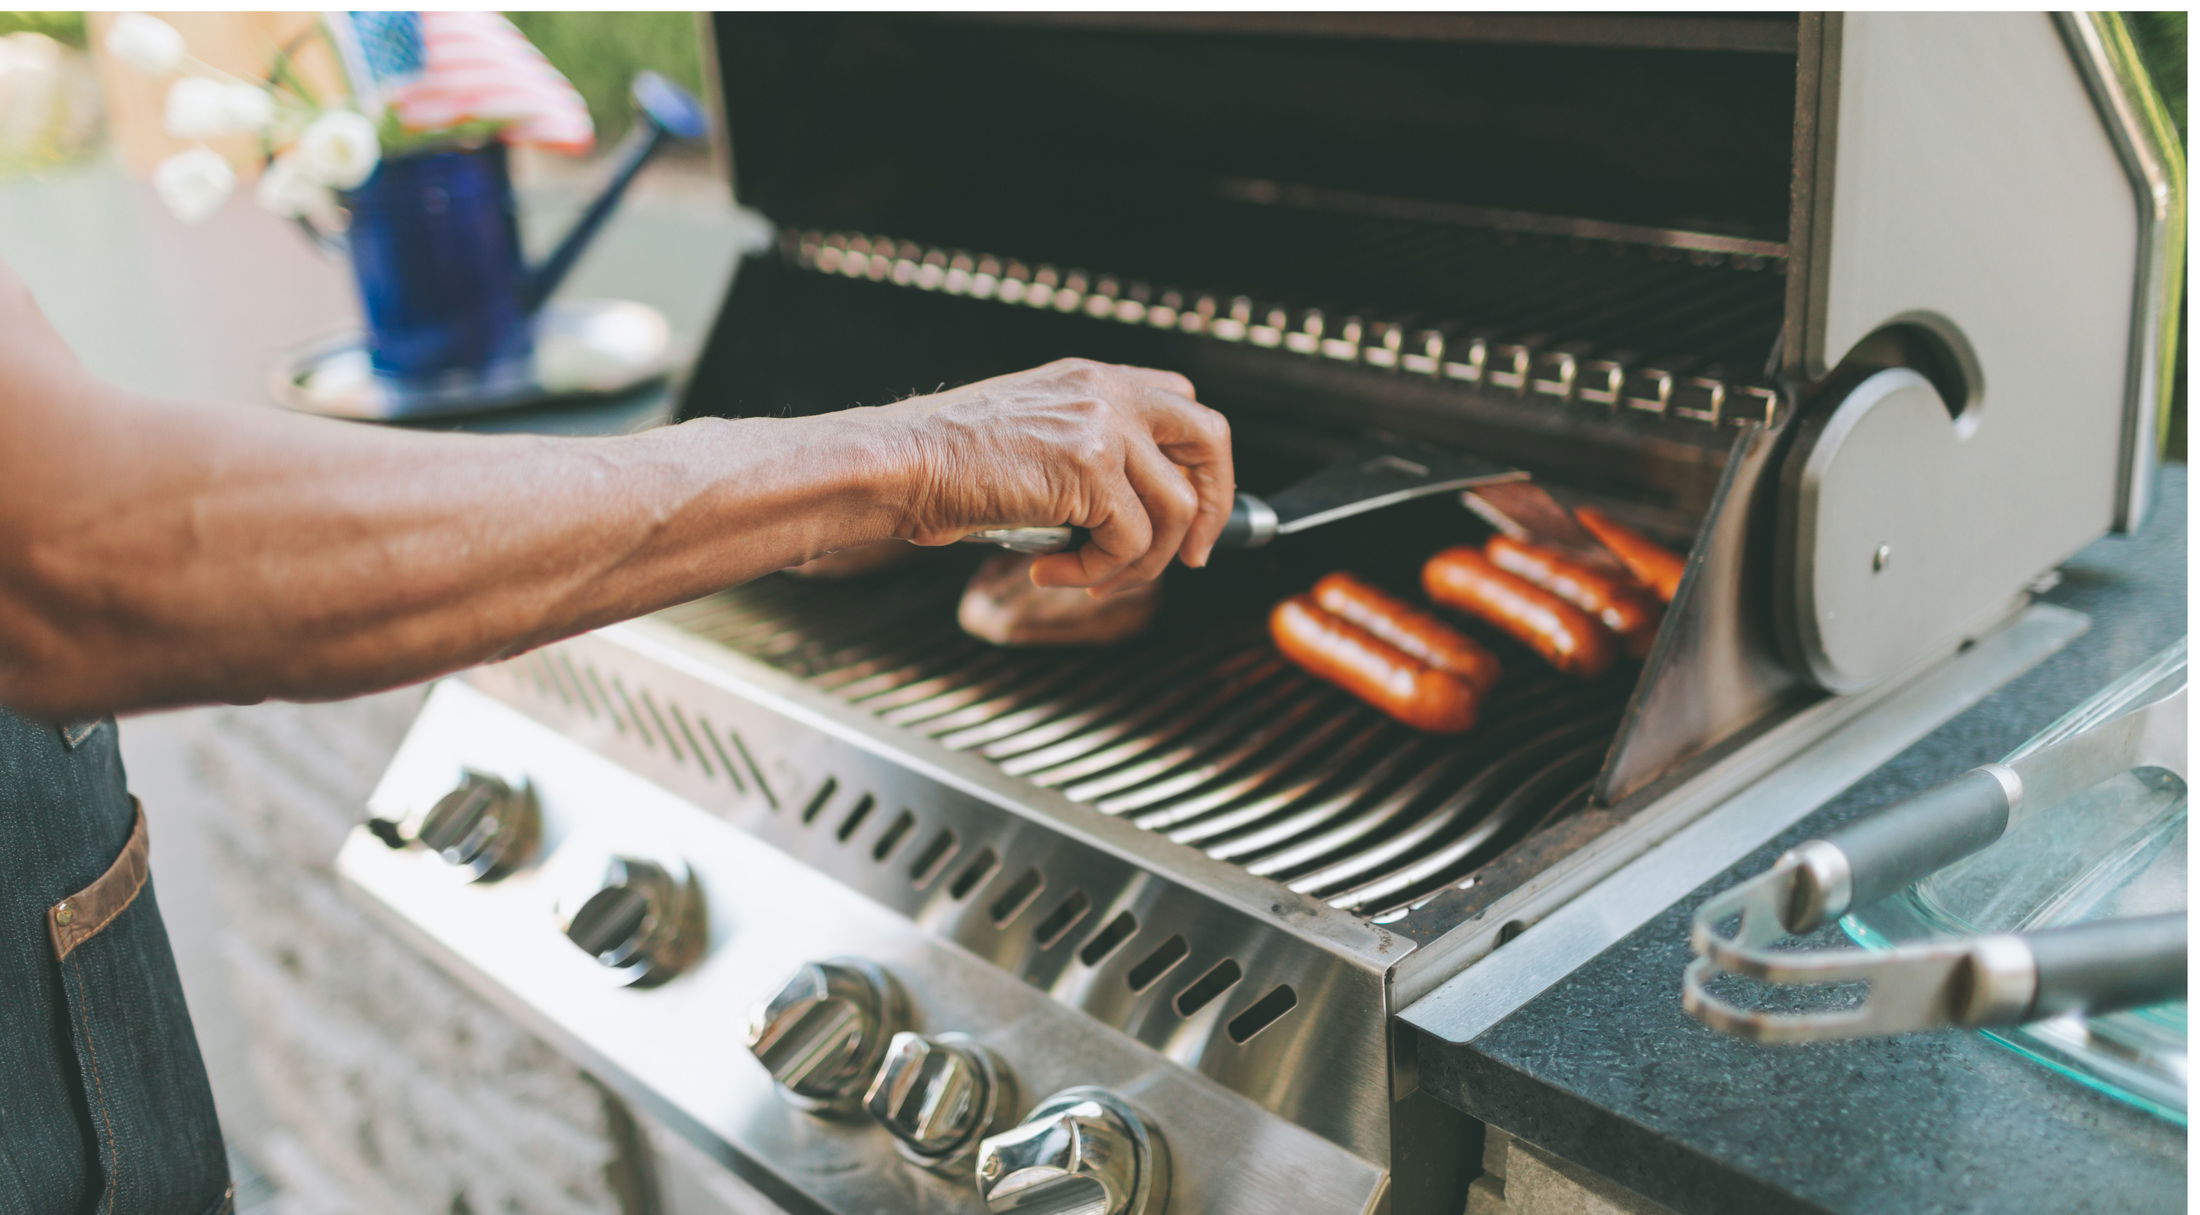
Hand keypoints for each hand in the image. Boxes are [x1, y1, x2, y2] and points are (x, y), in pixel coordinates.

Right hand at [875, 358, 1233, 592]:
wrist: (898, 464)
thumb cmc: (944, 464)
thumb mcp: (1029, 438)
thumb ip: (1084, 454)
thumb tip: (1131, 521)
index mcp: (1093, 379)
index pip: (1182, 404)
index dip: (1198, 466)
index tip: (1189, 514)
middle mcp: (1107, 391)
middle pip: (1210, 439)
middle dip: (1215, 507)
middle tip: (1193, 559)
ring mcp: (1104, 424)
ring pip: (1177, 509)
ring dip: (1142, 564)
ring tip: (1093, 580)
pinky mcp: (1090, 467)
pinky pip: (1131, 541)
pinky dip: (1098, 571)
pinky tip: (1051, 573)